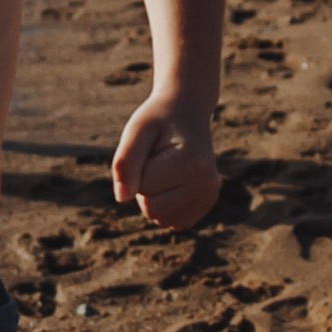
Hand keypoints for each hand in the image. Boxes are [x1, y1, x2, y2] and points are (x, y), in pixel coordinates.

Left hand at [112, 92, 220, 229]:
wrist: (187, 110)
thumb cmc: (157, 120)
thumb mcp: (137, 131)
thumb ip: (125, 162)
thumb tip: (121, 199)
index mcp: (191, 164)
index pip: (142, 189)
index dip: (137, 170)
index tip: (153, 148)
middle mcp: (207, 184)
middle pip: (151, 209)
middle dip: (144, 186)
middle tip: (157, 159)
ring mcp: (210, 195)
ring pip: (160, 218)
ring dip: (153, 196)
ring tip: (165, 168)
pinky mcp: (207, 202)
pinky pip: (171, 221)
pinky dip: (164, 205)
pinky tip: (173, 180)